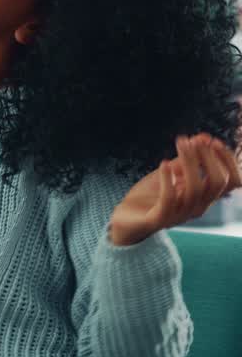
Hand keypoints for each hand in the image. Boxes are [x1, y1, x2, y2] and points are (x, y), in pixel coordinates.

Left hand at [109, 134, 241, 244]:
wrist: (126, 219)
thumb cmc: (151, 195)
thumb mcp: (170, 173)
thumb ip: (187, 158)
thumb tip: (204, 136)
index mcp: (204, 197)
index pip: (232, 181)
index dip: (227, 160)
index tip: (213, 141)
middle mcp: (197, 207)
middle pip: (217, 183)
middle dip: (207, 157)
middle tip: (191, 140)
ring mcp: (180, 214)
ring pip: (195, 189)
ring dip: (188, 162)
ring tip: (179, 145)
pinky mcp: (159, 219)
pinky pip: (169, 199)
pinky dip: (168, 179)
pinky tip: (163, 163)